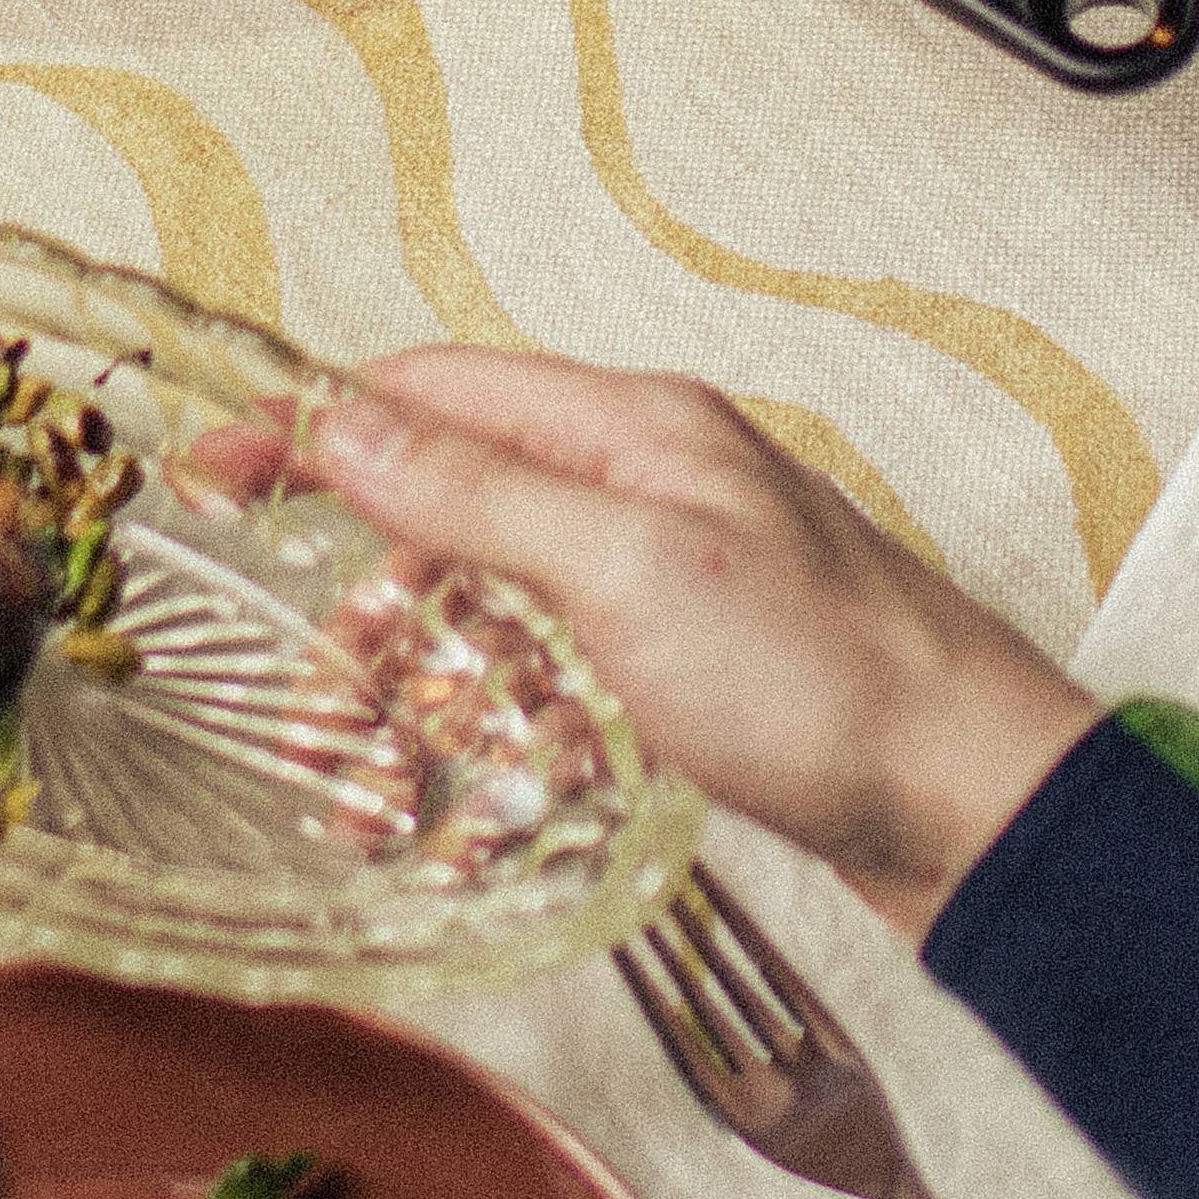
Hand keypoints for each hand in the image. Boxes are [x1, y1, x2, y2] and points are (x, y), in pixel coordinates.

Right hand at [304, 353, 1095, 938]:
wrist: (979, 808)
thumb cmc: (831, 681)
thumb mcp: (627, 568)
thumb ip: (482, 492)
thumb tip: (349, 425)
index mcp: (631, 426)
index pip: (430, 390)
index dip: (316, 423)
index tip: (218, 472)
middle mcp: (650, 480)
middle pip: (459, 488)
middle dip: (367, 571)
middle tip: (307, 667)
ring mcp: (678, 572)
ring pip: (503, 590)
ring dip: (431, 662)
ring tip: (378, 755)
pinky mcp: (700, 664)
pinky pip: (561, 668)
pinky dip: (506, 716)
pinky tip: (490, 782)